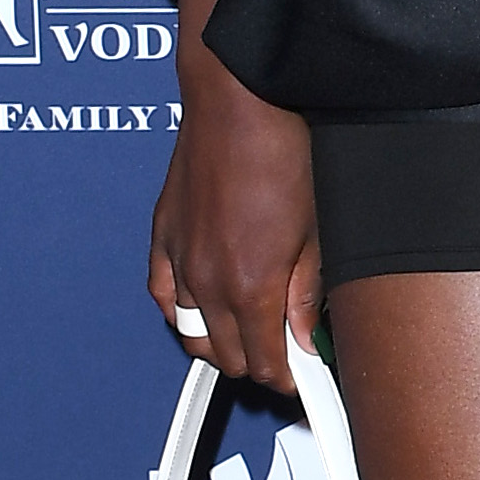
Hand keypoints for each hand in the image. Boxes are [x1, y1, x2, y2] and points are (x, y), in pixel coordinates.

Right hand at [146, 0, 320, 392]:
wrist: (239, 101)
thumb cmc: (283, 152)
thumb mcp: (316, 232)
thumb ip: (308, 294)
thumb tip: (307, 338)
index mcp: (252, 286)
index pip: (266, 364)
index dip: (288, 378)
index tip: (303, 376)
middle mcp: (209, 282)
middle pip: (229, 358)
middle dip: (259, 363)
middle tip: (285, 351)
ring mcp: (180, 262)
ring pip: (194, 336)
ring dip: (223, 342)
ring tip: (252, 330)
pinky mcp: (163, 238)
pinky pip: (164, 298)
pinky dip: (184, 312)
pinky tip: (205, 307)